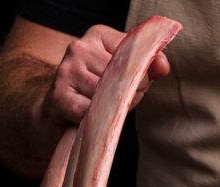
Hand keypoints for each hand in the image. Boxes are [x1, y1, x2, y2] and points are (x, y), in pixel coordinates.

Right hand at [39, 25, 170, 127]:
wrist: (57, 109)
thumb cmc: (97, 89)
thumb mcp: (124, 72)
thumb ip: (148, 66)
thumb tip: (162, 66)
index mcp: (98, 35)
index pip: (133, 54)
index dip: (142, 75)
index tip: (136, 85)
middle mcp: (79, 47)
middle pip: (120, 75)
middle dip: (129, 94)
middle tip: (120, 102)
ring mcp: (66, 70)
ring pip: (106, 95)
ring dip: (113, 109)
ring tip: (105, 109)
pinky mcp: (59, 95)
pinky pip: (90, 111)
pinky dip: (96, 119)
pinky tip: (91, 116)